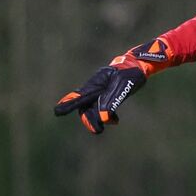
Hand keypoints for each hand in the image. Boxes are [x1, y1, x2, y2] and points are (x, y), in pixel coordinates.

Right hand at [54, 38, 172, 133]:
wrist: (138, 65)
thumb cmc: (130, 73)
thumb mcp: (122, 86)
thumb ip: (111, 101)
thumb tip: (103, 118)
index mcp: (96, 83)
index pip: (80, 96)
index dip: (68, 104)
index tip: (57, 111)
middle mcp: (95, 88)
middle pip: (85, 106)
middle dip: (89, 119)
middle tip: (97, 130)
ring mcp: (100, 91)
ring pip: (93, 108)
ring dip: (97, 119)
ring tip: (104, 127)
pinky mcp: (107, 94)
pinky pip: (102, 108)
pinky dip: (107, 116)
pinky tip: (115, 120)